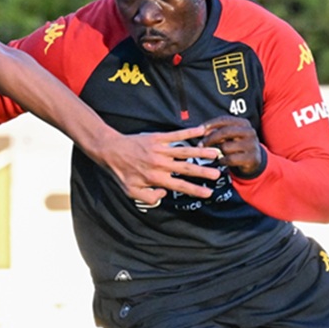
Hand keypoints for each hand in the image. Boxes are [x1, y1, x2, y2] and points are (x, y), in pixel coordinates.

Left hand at [100, 125, 222, 205]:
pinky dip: (189, 132)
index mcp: (155, 178)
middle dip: (203, 172)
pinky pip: (175, 134)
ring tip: (215, 153)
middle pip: (186, 168)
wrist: (110, 151)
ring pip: (184, 151)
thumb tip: (164, 193)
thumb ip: (149, 197)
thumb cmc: (121, 173)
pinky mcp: (157, 137)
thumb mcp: (132, 192)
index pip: (180, 186)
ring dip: (201, 152)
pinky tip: (201, 130)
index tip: (208, 193)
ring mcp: (159, 150)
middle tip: (217, 174)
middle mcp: (160, 164)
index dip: (195, 190)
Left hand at [200, 116, 264, 178]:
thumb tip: (202, 130)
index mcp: (243, 123)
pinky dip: (223, 161)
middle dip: (210, 139)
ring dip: (219, 152)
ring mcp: (252, 145)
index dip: (210, 124)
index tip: (199, 130)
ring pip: (226, 147)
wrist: (254, 160)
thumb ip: (218, 130)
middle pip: (224, 132)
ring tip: (220, 153)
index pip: (224, 119)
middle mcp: (249, 132)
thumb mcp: (231, 135)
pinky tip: (222, 161)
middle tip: (200, 145)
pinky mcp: (251, 158)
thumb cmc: (237, 145)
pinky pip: (230, 159)